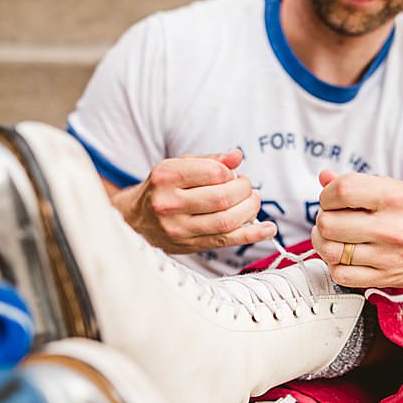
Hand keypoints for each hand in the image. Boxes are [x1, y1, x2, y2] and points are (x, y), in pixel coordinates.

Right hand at [112, 149, 273, 253]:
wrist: (134, 220)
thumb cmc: (162, 188)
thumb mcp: (178, 166)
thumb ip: (209, 161)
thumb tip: (237, 156)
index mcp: (166, 177)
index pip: (213, 173)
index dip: (231, 173)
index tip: (232, 174)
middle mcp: (169, 204)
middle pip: (223, 198)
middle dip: (244, 191)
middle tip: (246, 187)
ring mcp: (178, 228)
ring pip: (227, 221)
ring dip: (250, 210)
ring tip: (252, 201)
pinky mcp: (189, 246)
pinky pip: (227, 241)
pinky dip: (252, 234)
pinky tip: (269, 228)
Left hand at [309, 170, 402, 288]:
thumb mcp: (398, 189)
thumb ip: (360, 184)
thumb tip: (325, 177)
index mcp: (395, 198)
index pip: (342, 191)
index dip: (327, 194)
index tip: (331, 198)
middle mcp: (391, 227)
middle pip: (329, 223)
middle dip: (324, 218)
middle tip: (333, 217)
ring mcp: (387, 256)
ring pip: (330, 250)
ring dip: (324, 242)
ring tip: (334, 236)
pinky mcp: (383, 278)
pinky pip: (341, 275)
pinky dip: (335, 265)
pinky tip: (344, 256)